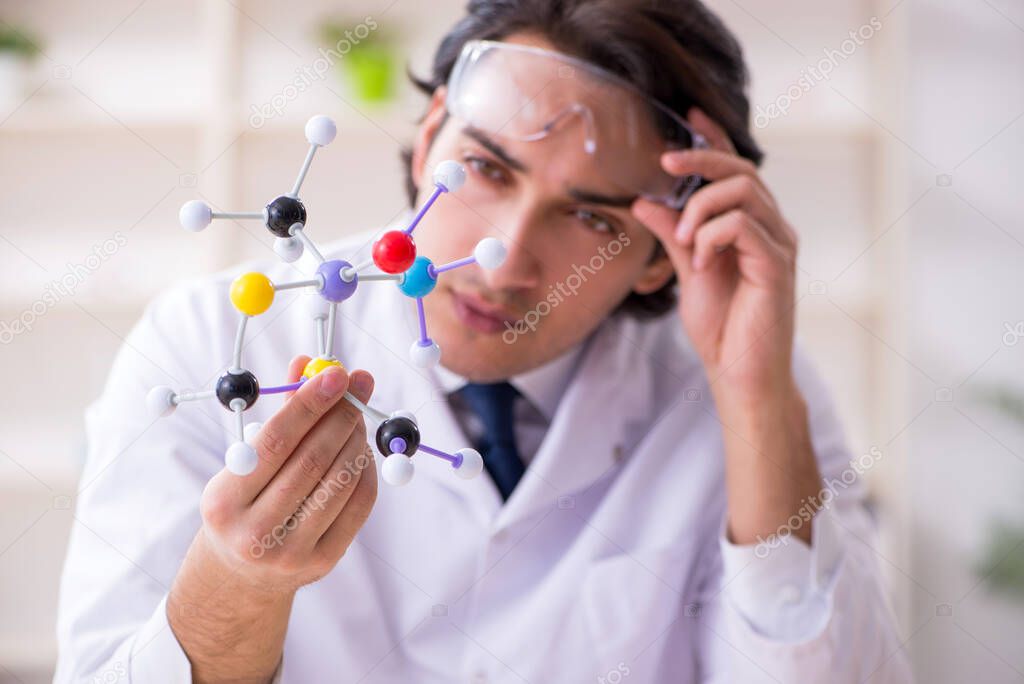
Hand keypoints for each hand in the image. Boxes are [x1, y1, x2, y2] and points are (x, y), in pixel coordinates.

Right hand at [198, 356, 376, 591]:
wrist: (242, 575)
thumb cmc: (244, 502)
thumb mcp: (243, 463)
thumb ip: (279, 415)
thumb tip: (308, 364)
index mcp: (224, 501)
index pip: (276, 442)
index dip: (310, 404)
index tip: (337, 374)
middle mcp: (255, 532)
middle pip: (312, 461)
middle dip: (341, 416)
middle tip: (358, 387)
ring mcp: (291, 552)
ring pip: (339, 482)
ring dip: (356, 440)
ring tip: (357, 418)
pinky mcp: (323, 562)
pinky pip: (357, 506)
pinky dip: (365, 471)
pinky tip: (360, 451)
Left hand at [632, 108, 798, 401]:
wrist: (739, 373)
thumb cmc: (720, 326)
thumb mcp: (686, 271)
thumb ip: (672, 234)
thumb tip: (644, 200)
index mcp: (752, 226)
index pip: (737, 170)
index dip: (715, 138)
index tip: (689, 114)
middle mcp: (772, 228)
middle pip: (743, 170)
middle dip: (702, 158)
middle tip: (666, 162)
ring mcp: (778, 245)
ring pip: (745, 192)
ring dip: (702, 207)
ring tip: (683, 240)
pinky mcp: (777, 266)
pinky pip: (744, 226)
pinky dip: (713, 235)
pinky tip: (700, 261)